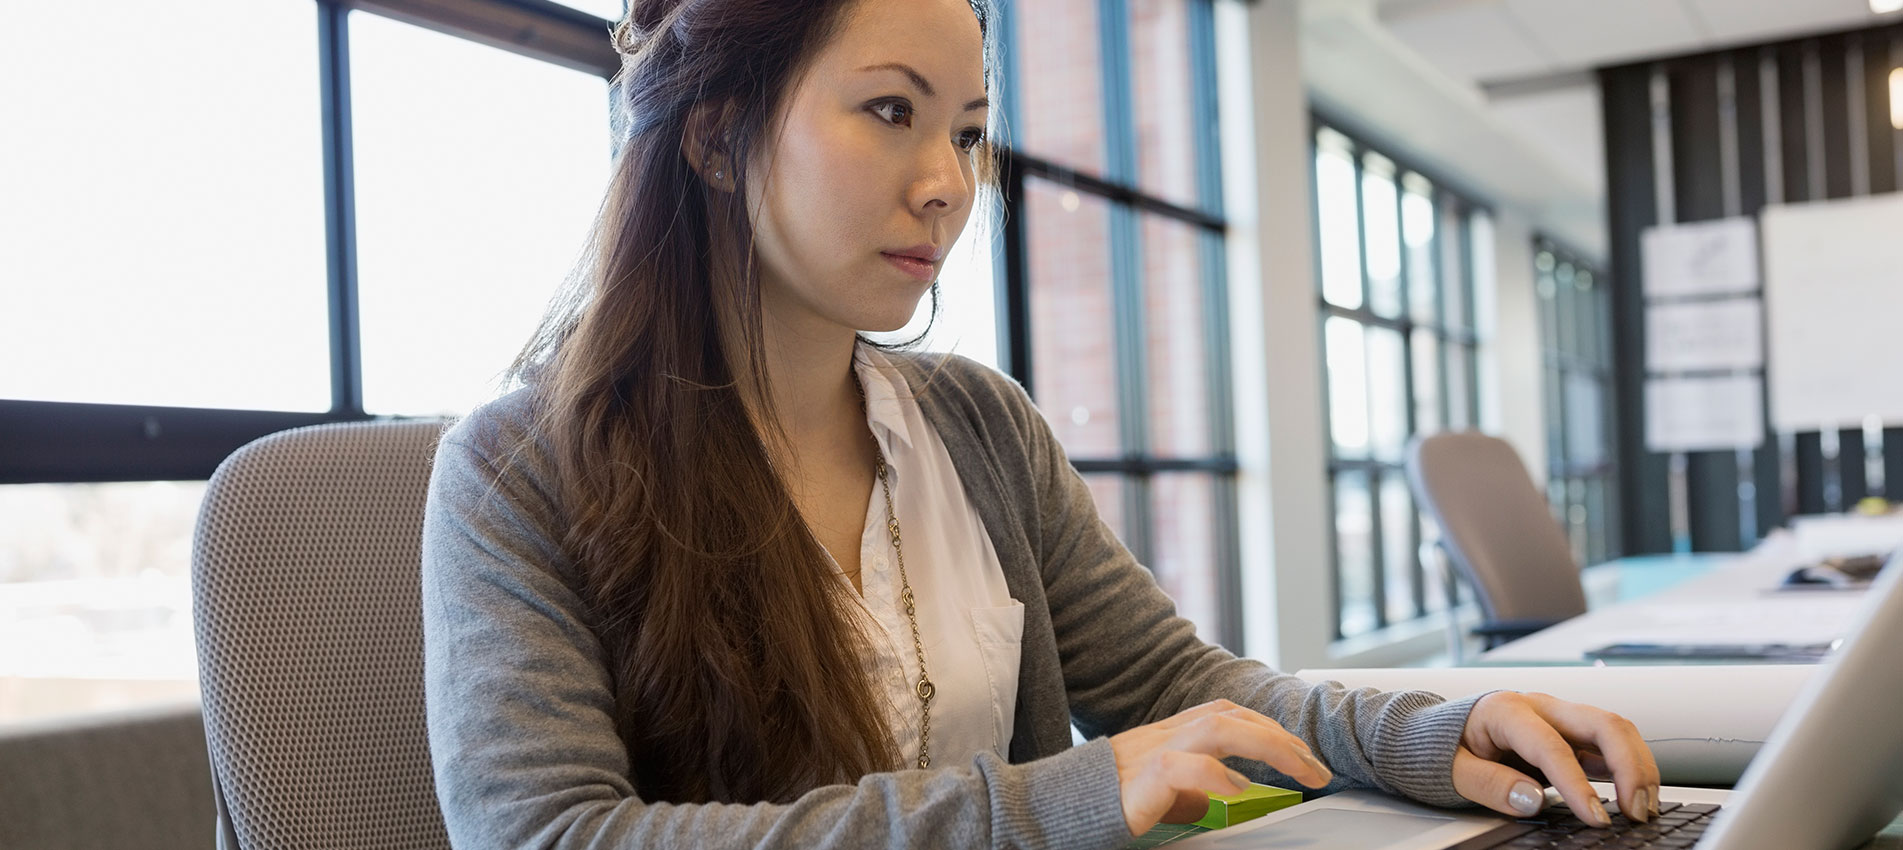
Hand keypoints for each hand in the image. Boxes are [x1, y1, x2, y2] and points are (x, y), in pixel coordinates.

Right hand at [1108, 699, 1333, 836]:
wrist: (1056, 805)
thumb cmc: (1104, 799)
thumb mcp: (1159, 789)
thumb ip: (1193, 786)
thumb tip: (1227, 795)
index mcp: (1169, 733)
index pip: (1227, 713)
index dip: (1268, 727)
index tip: (1300, 752)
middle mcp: (1165, 734)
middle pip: (1231, 716)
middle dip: (1281, 738)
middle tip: (1315, 767)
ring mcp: (1153, 751)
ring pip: (1217, 728)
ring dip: (1267, 745)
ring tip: (1298, 769)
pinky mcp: (1141, 777)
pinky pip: (1184, 767)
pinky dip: (1217, 775)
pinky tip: (1240, 788)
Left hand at [1453, 691, 1661, 827]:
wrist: (1439, 731)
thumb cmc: (1446, 747)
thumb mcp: (1454, 769)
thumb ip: (1489, 784)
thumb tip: (1531, 799)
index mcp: (1507, 710)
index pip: (1552, 747)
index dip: (1577, 785)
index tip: (1595, 818)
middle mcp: (1541, 707)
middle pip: (1602, 724)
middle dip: (1630, 767)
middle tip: (1636, 812)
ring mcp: (1559, 718)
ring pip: (1615, 731)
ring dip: (1639, 768)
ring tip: (1644, 809)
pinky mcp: (1570, 735)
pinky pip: (1609, 746)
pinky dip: (1629, 770)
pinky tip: (1637, 797)